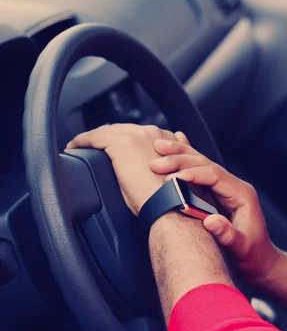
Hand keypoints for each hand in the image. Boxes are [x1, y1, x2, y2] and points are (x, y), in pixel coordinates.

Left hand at [66, 124, 182, 215]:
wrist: (168, 202)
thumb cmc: (167, 196)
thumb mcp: (165, 173)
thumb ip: (156, 162)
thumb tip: (145, 167)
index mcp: (164, 138)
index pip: (136, 132)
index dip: (120, 138)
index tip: (109, 147)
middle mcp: (151, 132)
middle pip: (121, 129)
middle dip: (106, 136)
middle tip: (92, 146)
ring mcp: (136, 136)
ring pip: (107, 131)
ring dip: (93, 138)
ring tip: (80, 146)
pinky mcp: (121, 144)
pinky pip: (94, 137)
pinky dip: (82, 141)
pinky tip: (74, 147)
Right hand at [150, 135, 282, 283]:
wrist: (261, 262)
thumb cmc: (253, 256)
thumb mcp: (242, 249)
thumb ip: (229, 236)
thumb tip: (211, 222)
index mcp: (242, 194)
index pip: (215, 176)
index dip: (194, 174)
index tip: (172, 177)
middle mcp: (234, 186)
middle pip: (206, 165)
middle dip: (181, 160)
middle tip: (156, 161)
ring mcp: (225, 188)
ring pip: (201, 165)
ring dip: (180, 155)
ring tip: (158, 146)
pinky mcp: (217, 194)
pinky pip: (200, 172)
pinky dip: (187, 159)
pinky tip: (178, 142)